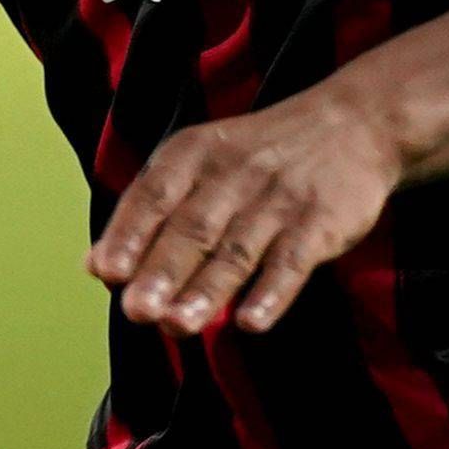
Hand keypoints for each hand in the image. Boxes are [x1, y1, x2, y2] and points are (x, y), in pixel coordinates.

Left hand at [86, 88, 402, 336]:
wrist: (354, 123)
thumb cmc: (260, 156)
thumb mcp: (199, 164)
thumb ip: (149, 213)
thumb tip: (95, 267)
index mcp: (193, 155)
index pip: (153, 195)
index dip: (130, 234)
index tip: (108, 271)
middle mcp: (234, 173)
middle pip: (193, 228)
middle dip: (163, 270)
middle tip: (138, 311)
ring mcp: (280, 197)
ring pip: (238, 250)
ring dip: (208, 290)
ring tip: (179, 325)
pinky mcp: (322, 220)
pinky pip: (294, 260)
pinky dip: (272, 292)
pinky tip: (251, 323)